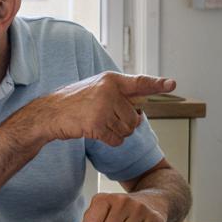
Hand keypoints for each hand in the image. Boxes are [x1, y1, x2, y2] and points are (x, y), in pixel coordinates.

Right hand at [19, 72, 175, 147]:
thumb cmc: (74, 103)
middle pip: (134, 117)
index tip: (172, 83)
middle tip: (104, 118)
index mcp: (111, 80)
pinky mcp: (96, 123)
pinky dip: (109, 141)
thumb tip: (140, 115)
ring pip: (127, 130)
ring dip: (115, 133)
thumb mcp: (97, 90)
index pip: (139, 82)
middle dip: (124, 124)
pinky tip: (95, 132)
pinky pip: (116, 140)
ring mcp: (102, 106)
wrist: (49, 113)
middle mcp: (109, 90)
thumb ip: (119, 97)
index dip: (157, 83)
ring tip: (97, 123)